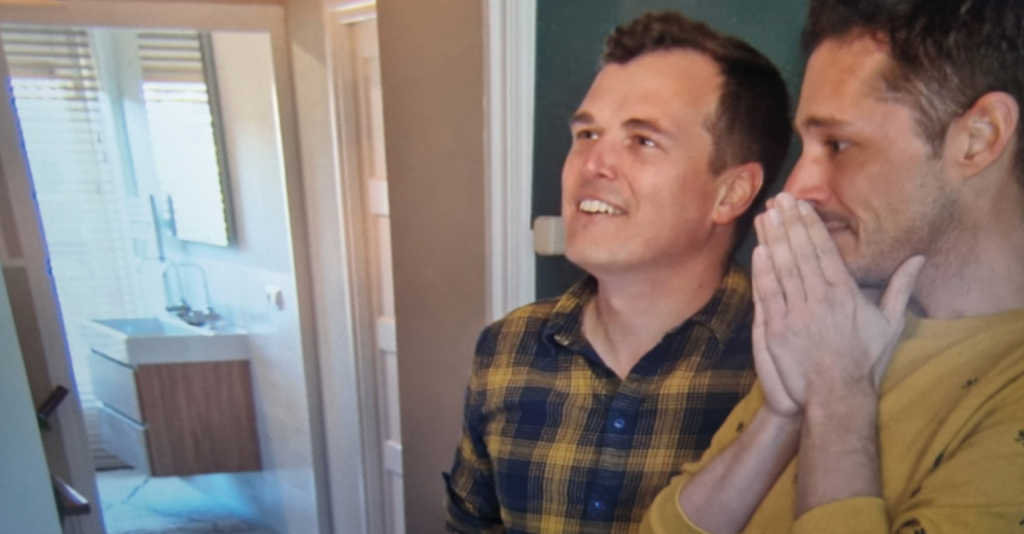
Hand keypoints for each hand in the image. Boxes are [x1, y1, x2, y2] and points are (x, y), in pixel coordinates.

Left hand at [752, 193, 924, 407]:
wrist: (838, 397)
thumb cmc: (865, 361)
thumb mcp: (890, 324)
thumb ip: (900, 287)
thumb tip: (918, 258)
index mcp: (845, 294)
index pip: (824, 250)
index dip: (809, 224)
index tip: (799, 204)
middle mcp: (820, 299)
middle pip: (800, 253)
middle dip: (789, 223)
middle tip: (779, 199)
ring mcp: (796, 314)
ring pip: (782, 269)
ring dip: (772, 240)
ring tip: (765, 216)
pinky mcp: (777, 330)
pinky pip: (768, 295)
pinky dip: (762, 271)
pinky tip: (759, 250)